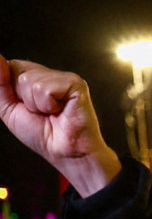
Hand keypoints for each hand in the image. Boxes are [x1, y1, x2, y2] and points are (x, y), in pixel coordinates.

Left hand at [0, 57, 120, 195]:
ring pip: (29, 81)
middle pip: (17, 72)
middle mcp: (49, 75)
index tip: (24, 106)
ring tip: (52, 113)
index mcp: (34, 77)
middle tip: (41, 112)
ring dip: (35, 104)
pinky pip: (45, 89)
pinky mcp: (75, 84)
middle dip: (22, 98)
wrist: (65, 152)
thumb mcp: (8, 109)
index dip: (9, 87)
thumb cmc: (43, 134)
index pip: (9, 66)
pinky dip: (47, 105)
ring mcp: (63, 77)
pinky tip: (61, 111)